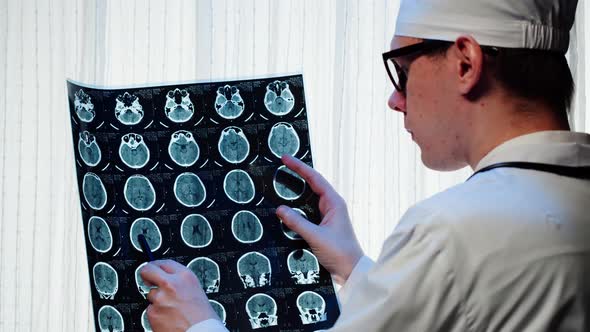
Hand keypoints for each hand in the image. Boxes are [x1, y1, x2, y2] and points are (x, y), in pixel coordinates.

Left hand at [140, 259, 219, 331]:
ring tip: (171, 309)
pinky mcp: (153, 312)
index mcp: (185, 276)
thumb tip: (168, 278)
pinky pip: (151, 310)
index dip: (158, 265)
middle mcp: (171, 284)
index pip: (164, 262)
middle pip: (148, 270)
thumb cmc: (204, 316)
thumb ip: (181, 281)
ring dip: (157, 300)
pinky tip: (168, 317)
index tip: (155, 268)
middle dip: (146, 274)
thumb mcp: (196, 290)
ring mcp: (160, 298)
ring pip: (151, 294)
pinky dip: (157, 314)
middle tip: (148, 280)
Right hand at [276, 155, 363, 284]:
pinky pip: (308, 210)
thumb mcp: (316, 237)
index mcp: (334, 203)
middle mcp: (332, 206)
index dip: (300, 167)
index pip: (315, 178)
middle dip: (297, 174)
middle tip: (280, 165)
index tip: (285, 158)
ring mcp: (328, 215)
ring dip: (296, 190)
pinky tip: (286, 206)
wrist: (352, 271)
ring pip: (309, 197)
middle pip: (312, 184)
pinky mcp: (323, 225)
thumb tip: (280, 209)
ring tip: (280, 181)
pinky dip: (297, 205)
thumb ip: (297, 222)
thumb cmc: (340, 253)